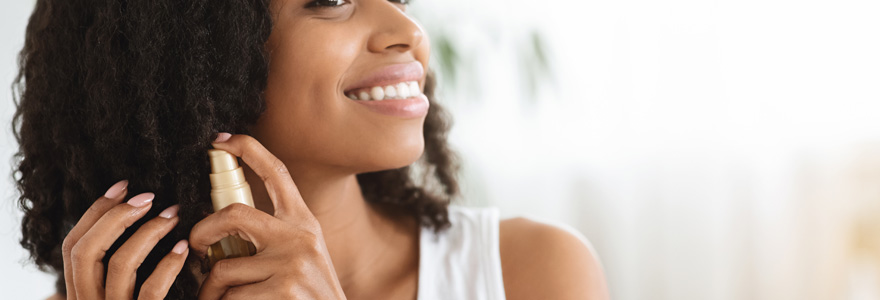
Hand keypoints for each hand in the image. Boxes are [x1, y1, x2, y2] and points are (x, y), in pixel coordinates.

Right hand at [61, 180, 188, 299]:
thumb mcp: (115, 291)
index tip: (123, 186)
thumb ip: (108, 268)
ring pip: (120, 264)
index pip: (72, 247)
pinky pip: (152, 288)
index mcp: (79, 293)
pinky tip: (183, 247)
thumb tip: (124, 216)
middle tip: (148, 197)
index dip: (96, 212)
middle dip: (116, 217)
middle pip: (85, 251)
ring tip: (172, 215)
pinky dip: (168, 264)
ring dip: (149, 231)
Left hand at [190, 133, 345, 299]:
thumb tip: (220, 228)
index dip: (248, 149)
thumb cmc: (307, 294)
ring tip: (218, 299)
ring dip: (211, 290)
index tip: (221, 140)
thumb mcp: (302, 256)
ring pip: (223, 268)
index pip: (277, 173)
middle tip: (195, 248)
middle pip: (233, 214)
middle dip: (201, 232)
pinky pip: (230, 298)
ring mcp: (292, 264)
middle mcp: (300, 237)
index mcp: (303, 223)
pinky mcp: (284, 291)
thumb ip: (273, 237)